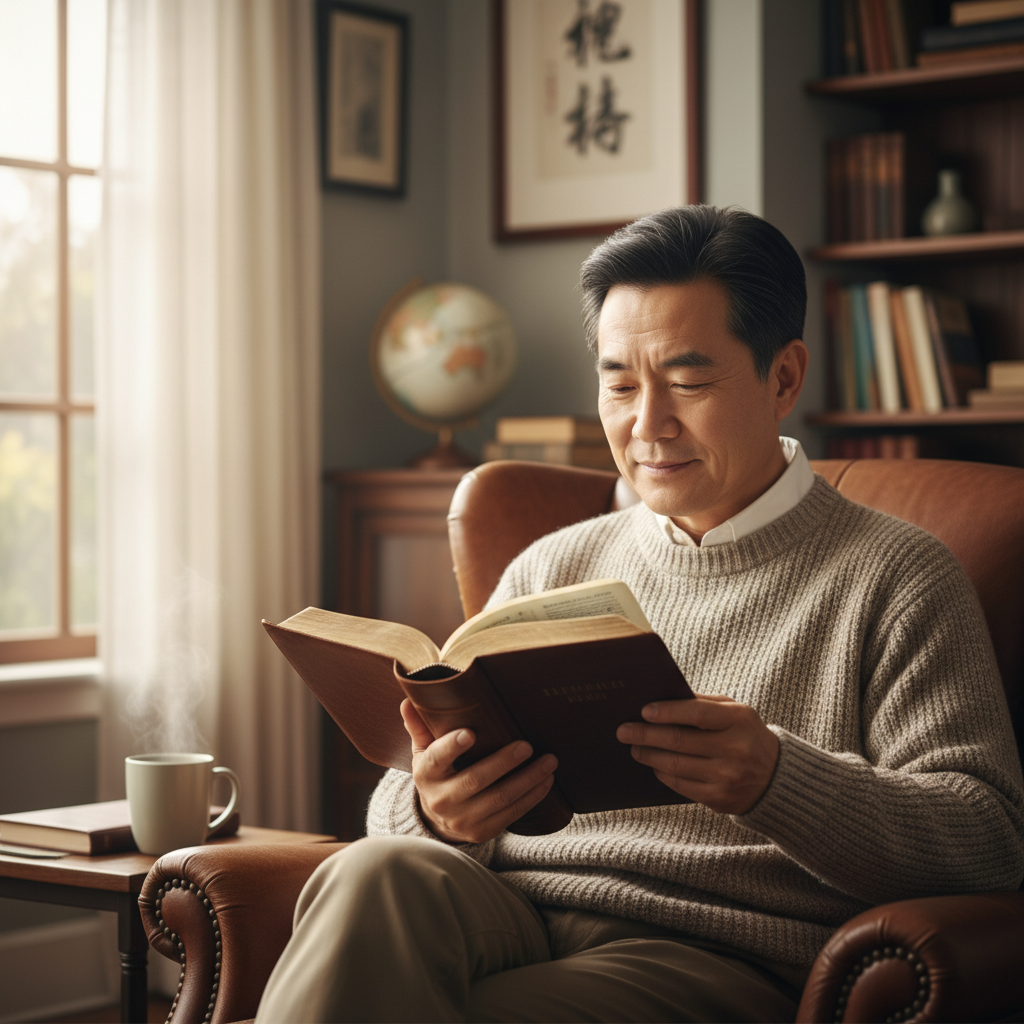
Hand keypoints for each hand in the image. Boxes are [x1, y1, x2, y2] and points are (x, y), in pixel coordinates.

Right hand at [401, 699, 557, 843]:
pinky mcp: (482, 832)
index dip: (452, 747)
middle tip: (527, 745)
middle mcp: (442, 799)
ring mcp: (463, 819)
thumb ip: (420, 727)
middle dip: (503, 763)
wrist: (438, 820)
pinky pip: (511, 814)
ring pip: (500, 799)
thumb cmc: (437, 774)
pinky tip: (546, 781)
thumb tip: (408, 699)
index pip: (436, 758)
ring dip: (528, 780)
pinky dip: (532, 797)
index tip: (469, 733)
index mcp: (426, 773)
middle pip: (475, 780)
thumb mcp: (424, 752)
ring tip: (549, 761)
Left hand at [616, 694, 778, 814]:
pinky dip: (662, 773)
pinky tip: (653, 764)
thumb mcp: (735, 712)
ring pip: (676, 765)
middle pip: (680, 741)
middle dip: (646, 735)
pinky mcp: (718, 799)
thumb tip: (662, 699)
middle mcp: (735, 750)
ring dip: (648, 755)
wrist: (776, 777)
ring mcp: (727, 777)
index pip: (697, 714)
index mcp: (739, 721)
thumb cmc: (746, 734)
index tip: (643, 711)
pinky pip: (680, 785)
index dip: (668, 712)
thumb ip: (703, 703)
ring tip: (634, 747)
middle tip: (623, 730)